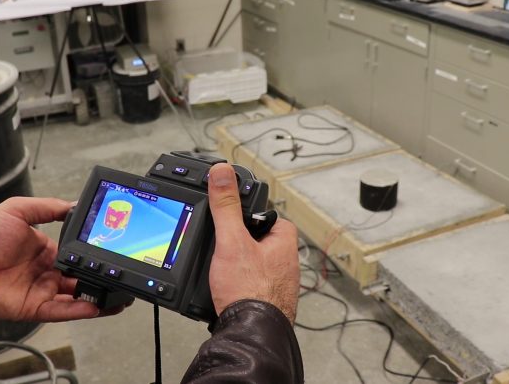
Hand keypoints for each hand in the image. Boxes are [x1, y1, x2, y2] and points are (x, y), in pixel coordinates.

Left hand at [0, 197, 123, 321]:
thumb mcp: (16, 211)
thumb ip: (47, 207)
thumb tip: (73, 203)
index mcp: (45, 251)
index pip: (76, 254)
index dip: (93, 254)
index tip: (111, 250)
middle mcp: (46, 273)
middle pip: (80, 277)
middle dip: (101, 278)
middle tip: (121, 276)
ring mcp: (41, 291)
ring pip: (76, 296)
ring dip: (97, 297)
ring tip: (118, 295)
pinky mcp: (34, 307)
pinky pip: (61, 310)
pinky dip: (79, 310)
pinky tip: (95, 306)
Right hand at [207, 164, 299, 323]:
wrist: (251, 335)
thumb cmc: (250, 292)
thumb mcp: (232, 241)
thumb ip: (226, 206)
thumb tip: (222, 174)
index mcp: (284, 242)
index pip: (267, 215)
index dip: (247, 215)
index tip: (231, 216)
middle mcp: (286, 263)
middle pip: (257, 239)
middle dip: (239, 243)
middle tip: (223, 249)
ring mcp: (278, 284)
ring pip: (254, 264)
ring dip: (237, 267)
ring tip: (224, 273)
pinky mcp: (268, 301)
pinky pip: (251, 284)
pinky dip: (238, 285)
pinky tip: (228, 291)